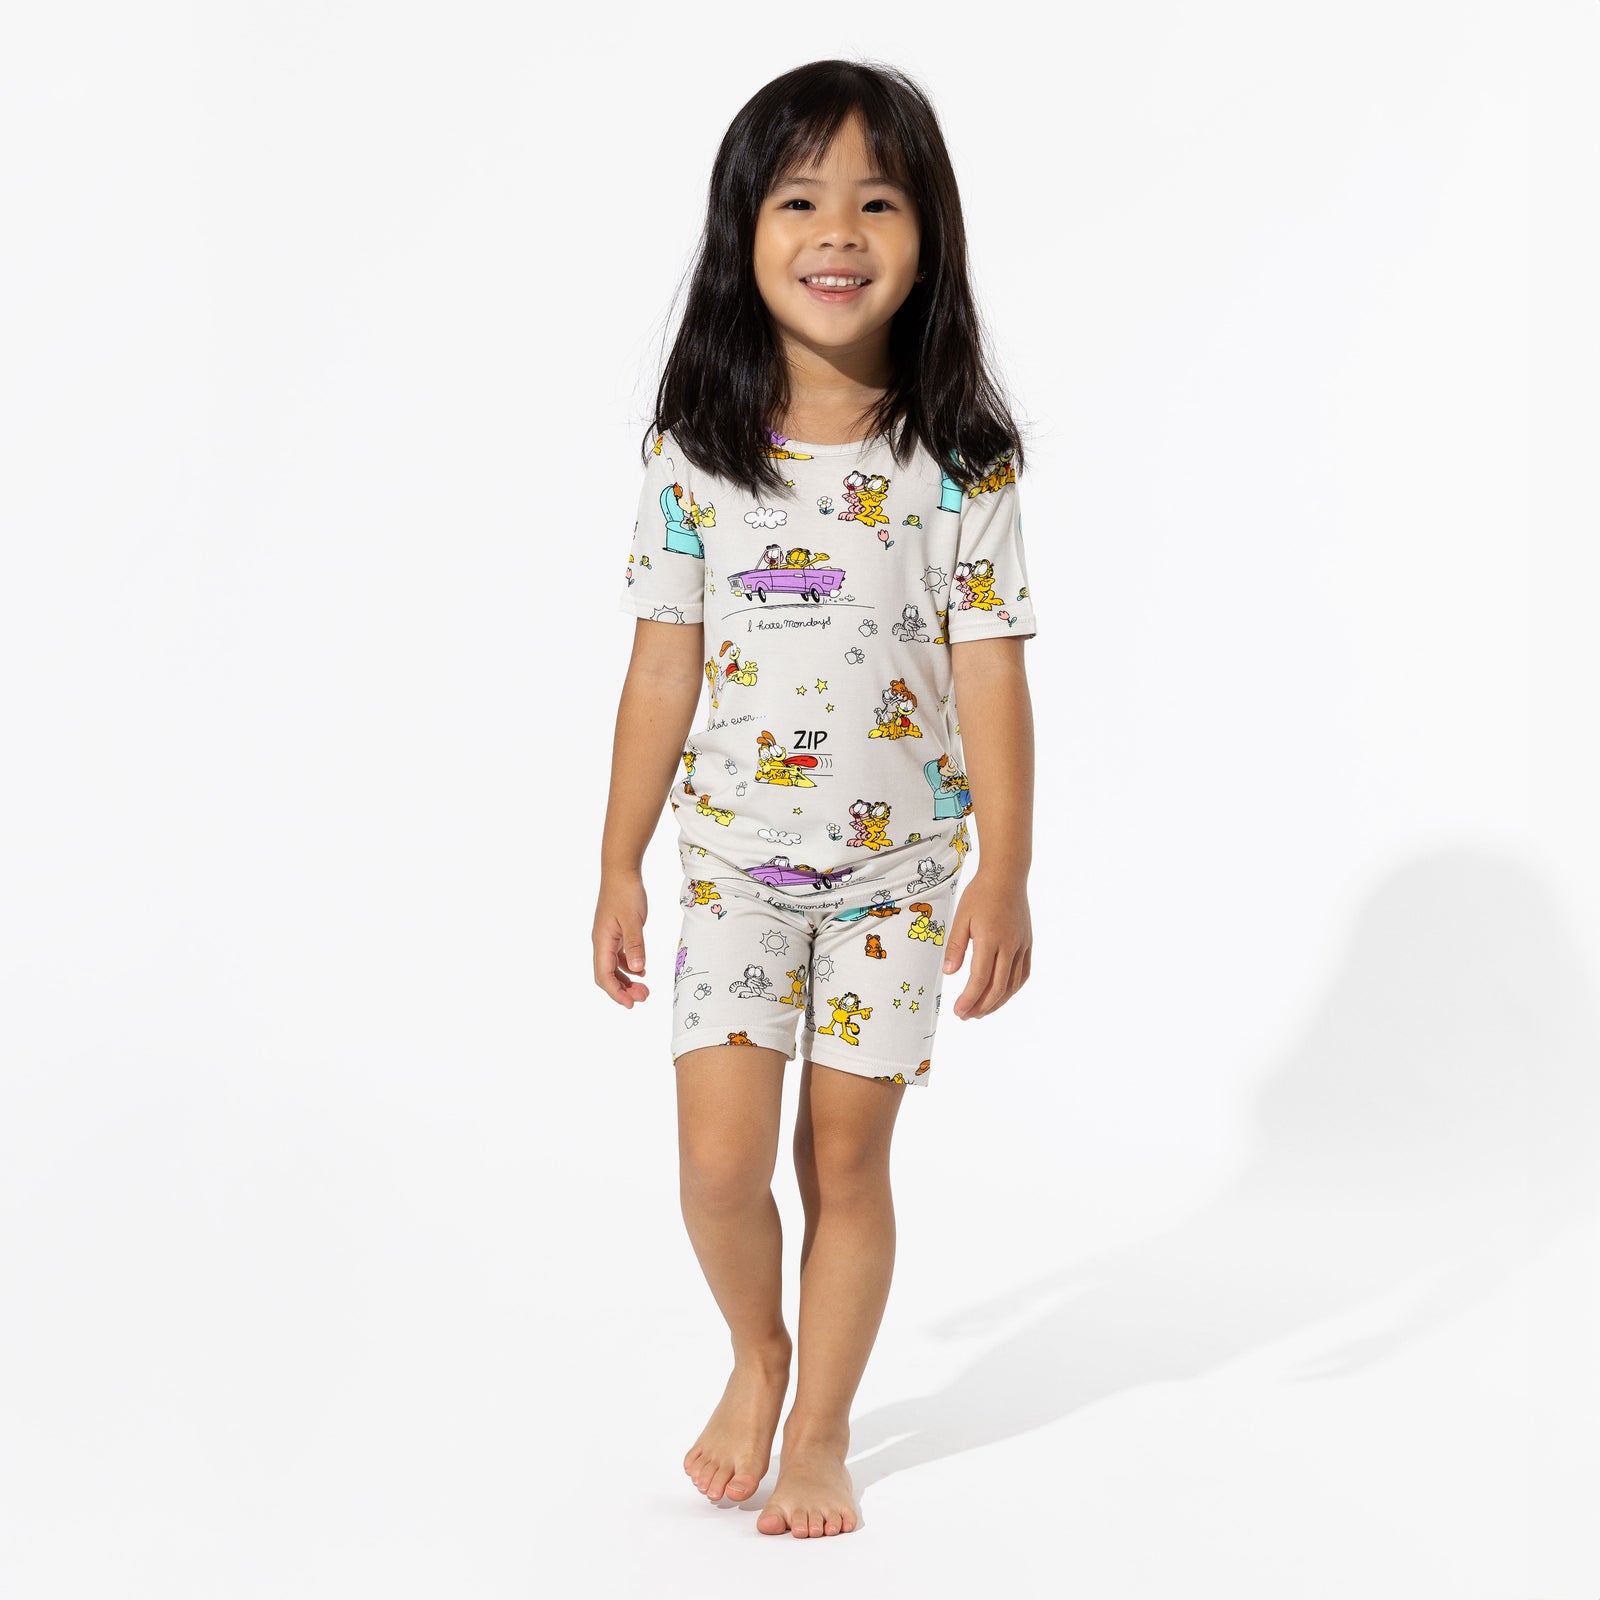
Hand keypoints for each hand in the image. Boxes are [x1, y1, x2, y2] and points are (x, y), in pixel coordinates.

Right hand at [594, 870, 649, 1005]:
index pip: (604, 976)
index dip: (616, 993)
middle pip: (606, 975)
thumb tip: (638, 969)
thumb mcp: (633, 920)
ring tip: (644, 988)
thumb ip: (636, 944)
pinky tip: (641, 969)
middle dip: (622, 990)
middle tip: (644, 996)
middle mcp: (601, 942)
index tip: (631, 1004)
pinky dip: (628, 966)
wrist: (621, 871)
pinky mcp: (615, 932)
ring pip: (612, 967)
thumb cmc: (625, 893)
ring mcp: (607, 938)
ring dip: (626, 980)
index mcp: (602, 941)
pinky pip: (618, 956)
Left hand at [941, 871, 1031, 1018]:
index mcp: (990, 939)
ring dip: (997, 1002)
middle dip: (981, 1006)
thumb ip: (955, 946)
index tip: (959, 1011)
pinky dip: (1013, 989)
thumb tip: (949, 973)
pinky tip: (1002, 995)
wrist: (1007, 877)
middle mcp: (1009, 945)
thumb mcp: (961, 917)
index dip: (969, 999)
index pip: (980, 979)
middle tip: (966, 1016)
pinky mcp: (1028, 944)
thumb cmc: (980, 894)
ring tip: (981, 1012)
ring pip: (1012, 984)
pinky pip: (1023, 973)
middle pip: (997, 987)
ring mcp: (1021, 946)